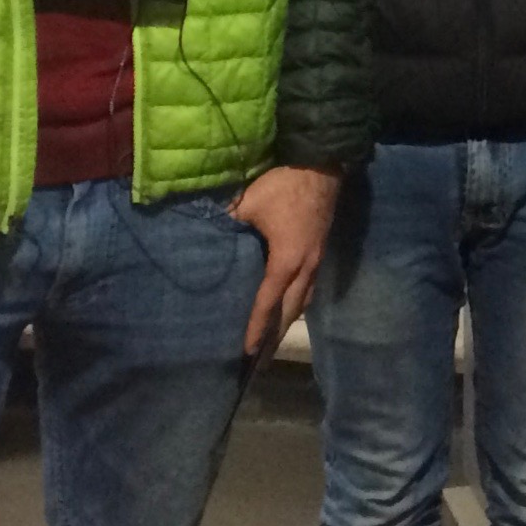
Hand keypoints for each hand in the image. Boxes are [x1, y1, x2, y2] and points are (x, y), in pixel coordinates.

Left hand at [230, 165, 338, 355]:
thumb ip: (227, 223)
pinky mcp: (319, 251)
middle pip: (290, 311)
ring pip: (303, 301)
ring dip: (287, 322)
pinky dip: (296, 304)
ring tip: (273, 341)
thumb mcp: (249, 203)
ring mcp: (316, 260)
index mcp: (287, 260)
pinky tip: (289, 308)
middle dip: (274, 336)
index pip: (268, 301)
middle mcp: (305, 267)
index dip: (256, 326)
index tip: (246, 350)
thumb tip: (204, 236)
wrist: (321, 165)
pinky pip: (309, 288)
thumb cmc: (284, 185)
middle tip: (261, 360)